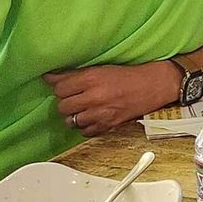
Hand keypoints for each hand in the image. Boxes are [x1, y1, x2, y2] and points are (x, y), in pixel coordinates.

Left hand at [44, 63, 178, 136]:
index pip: (59, 88)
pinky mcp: (108, 125)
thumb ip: (74, 75)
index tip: (66, 88)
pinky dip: (85, 127)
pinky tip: (91, 119)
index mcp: (91, 78)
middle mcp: (94, 97)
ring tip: (82, 109)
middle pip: (63, 106)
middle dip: (66, 102)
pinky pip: (85, 132)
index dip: (61, 89)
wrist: (153, 86)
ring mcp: (101, 113)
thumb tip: (50, 78)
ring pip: (71, 121)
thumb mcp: (100, 69)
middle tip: (75, 98)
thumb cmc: (128, 76)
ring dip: (74, 116)